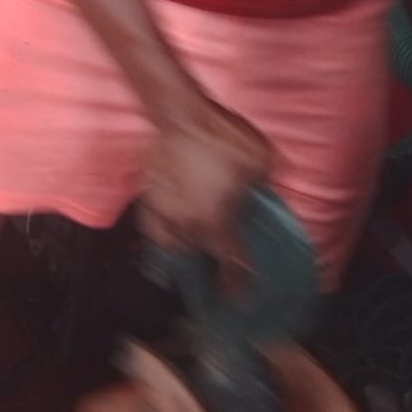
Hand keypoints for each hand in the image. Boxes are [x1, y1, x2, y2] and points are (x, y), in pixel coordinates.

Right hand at [139, 101, 272, 295]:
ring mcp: (163, 211)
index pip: (229, 266)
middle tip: (217, 267)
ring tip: (193, 246)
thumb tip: (263, 198)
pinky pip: (152, 224)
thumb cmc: (223, 139)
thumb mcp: (261, 164)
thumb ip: (263, 189)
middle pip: (196, 259)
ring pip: (170, 245)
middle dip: (208, 268)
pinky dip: (162, 230)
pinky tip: (168, 226)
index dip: (236, 285)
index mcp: (216, 223)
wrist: (181, 114)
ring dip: (184, 250)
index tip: (239, 297)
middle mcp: (187, 224)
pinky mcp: (147, 195)